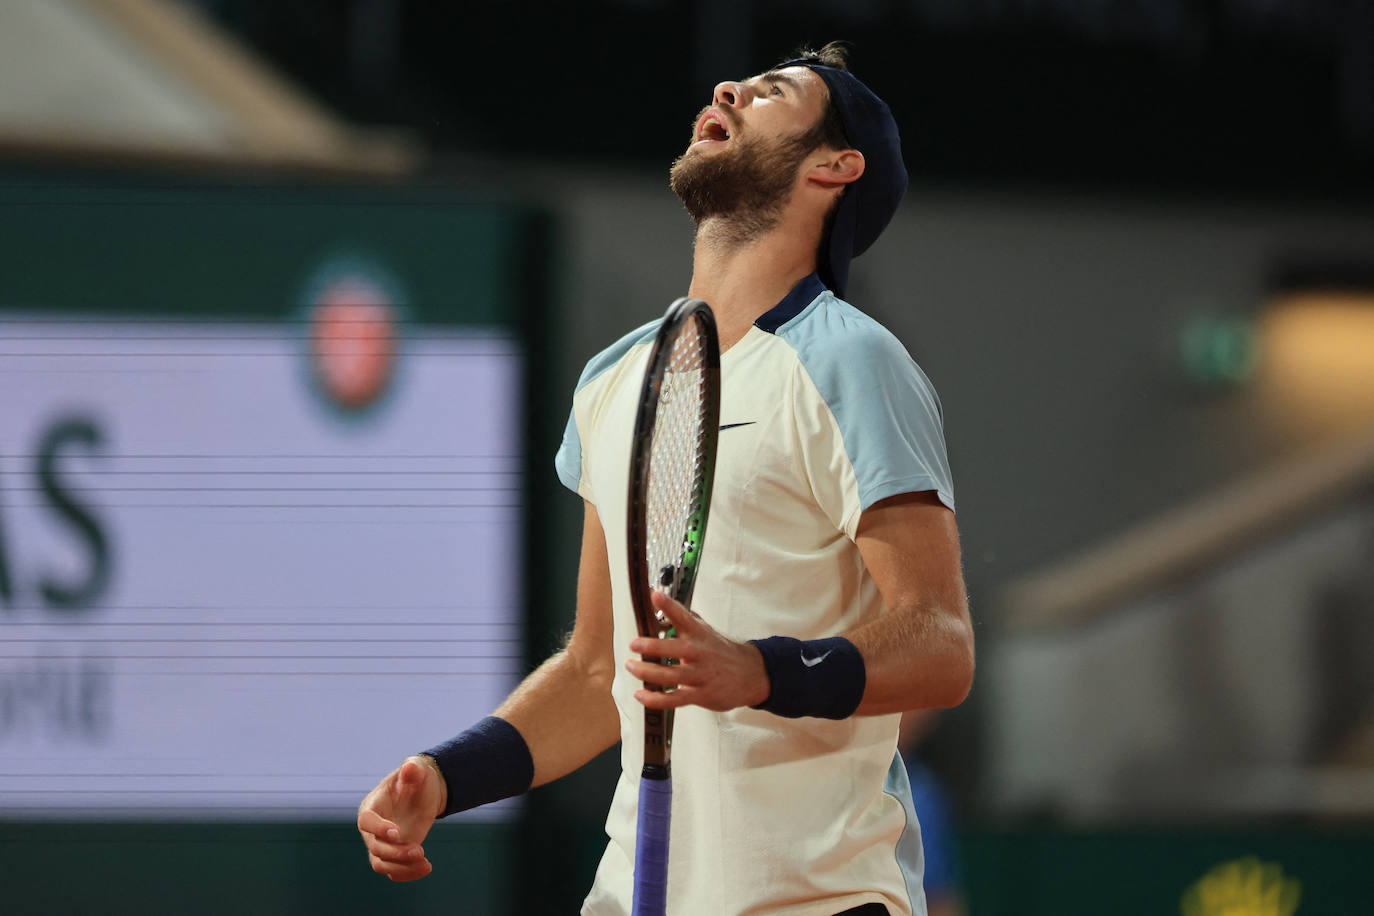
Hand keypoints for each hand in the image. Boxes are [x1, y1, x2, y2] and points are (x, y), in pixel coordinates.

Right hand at [356, 756, 444, 880]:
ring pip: (381, 864)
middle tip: (420, 850)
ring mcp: (381, 844)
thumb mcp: (417, 770)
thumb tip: (409, 767)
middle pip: (375, 847)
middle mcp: (371, 829)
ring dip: (401, 867)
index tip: (397, 833)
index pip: (367, 821)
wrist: (425, 793)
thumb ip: (412, 770)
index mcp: (372, 806)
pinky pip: (393, 872)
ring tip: (425, 864)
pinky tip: (426, 868)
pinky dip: (407, 874)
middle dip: (395, 852)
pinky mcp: (394, 855)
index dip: (379, 829)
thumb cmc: (417, 777)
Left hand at [626, 591, 769, 711]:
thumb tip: (661, 602)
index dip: (668, 606)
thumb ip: (686, 619)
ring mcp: (700, 675)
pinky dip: (655, 699)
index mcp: (699, 634)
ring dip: (647, 672)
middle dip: (652, 646)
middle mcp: (699, 653)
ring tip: (631, 666)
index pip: (683, 616)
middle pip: (674, 649)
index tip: (655, 595)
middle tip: (633, 644)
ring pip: (670, 675)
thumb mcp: (707, 631)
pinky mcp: (700, 695)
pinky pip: (674, 699)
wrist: (750, 675)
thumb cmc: (721, 651)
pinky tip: (641, 695)